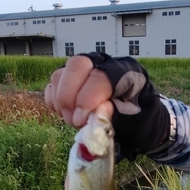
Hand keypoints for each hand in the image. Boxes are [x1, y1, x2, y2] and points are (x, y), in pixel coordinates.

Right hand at [45, 53, 169, 159]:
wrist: (136, 124)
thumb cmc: (136, 122)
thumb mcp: (133, 124)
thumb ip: (117, 116)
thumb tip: (98, 110)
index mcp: (126, 72)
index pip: (101, 76)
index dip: (88, 98)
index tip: (81, 120)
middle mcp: (104, 65)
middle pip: (77, 65)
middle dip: (69, 95)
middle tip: (73, 121)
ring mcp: (85, 71)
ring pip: (61, 75)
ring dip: (62, 101)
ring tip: (73, 122)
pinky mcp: (70, 81)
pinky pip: (53, 85)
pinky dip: (54, 102)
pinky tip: (66, 115)